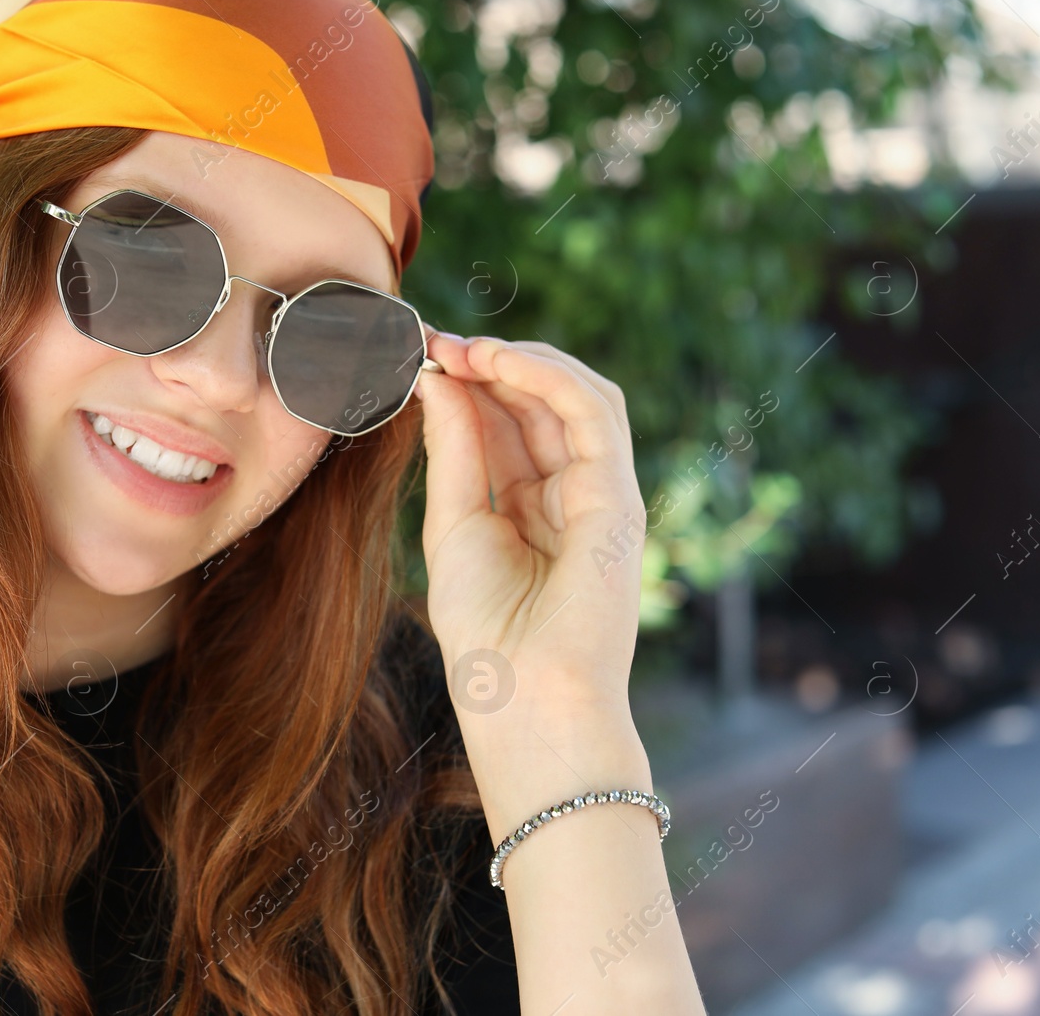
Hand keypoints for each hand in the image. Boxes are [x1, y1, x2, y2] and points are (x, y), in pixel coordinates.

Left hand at [415, 331, 645, 718]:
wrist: (524, 699)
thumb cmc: (484, 634)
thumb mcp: (453, 525)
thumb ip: (454, 450)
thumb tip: (439, 379)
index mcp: (529, 507)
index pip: (505, 422)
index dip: (468, 382)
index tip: (420, 352)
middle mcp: (569, 494)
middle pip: (539, 402)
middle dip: (488, 363)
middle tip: (434, 340)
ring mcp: (600, 493)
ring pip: (576, 396)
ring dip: (520, 360)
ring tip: (462, 346)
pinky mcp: (619, 496)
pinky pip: (593, 413)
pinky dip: (547, 375)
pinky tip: (497, 360)